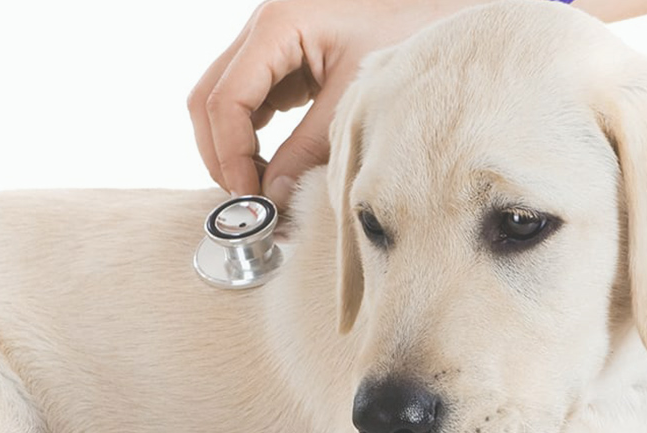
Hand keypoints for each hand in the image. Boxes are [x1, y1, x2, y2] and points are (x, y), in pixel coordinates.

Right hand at [188, 0, 486, 207]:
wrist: (437, 12)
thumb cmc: (406, 32)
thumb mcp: (354, 99)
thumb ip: (309, 148)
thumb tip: (274, 196)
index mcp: (277, 26)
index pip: (224, 101)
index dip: (230, 157)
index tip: (253, 198)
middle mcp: (263, 32)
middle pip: (208, 101)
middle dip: (222, 157)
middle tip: (251, 200)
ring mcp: (270, 48)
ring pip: (222, 105)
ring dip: (232, 151)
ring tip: (263, 190)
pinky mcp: (283, 67)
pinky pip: (248, 107)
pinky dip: (250, 142)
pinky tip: (272, 169)